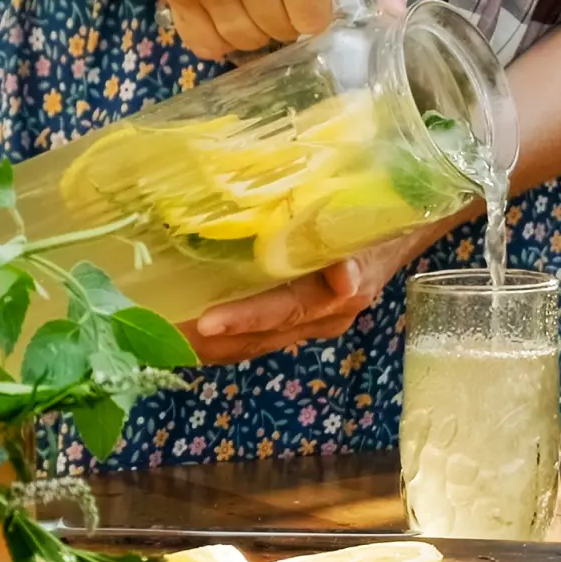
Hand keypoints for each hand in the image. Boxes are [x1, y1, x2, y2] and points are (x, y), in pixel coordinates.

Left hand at [180, 234, 425, 364]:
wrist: (402, 230)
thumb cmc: (381, 218)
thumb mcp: (373, 226)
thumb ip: (357, 253)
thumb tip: (343, 279)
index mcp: (337, 297)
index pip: (283, 311)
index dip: (244, 318)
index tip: (205, 322)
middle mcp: (322, 319)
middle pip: (258, 337)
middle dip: (208, 340)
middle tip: (158, 335)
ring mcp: (309, 323)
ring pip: (252, 342)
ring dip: (208, 343)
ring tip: (160, 337)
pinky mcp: (298, 319)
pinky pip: (255, 334)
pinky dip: (221, 335)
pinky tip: (186, 329)